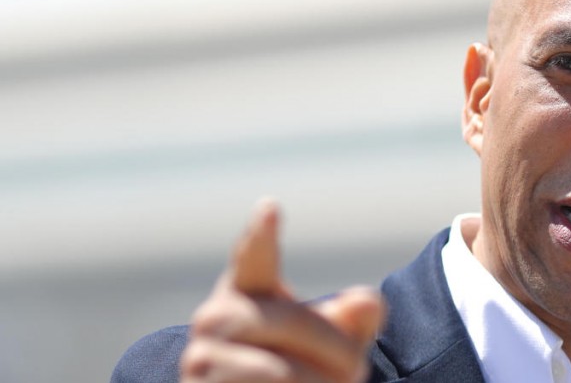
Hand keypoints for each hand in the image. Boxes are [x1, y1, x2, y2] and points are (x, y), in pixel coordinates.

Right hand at [180, 200, 385, 381]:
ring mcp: (200, 357)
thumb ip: (354, 321)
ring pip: (279, 371)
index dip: (262, 235)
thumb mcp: (333, 344)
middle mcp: (216, 316)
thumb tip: (368, 302)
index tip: (270, 207)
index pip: (254, 257)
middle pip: (291, 322)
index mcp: (247, 287)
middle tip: (358, 371)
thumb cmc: (300, 366)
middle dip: (336, 350)